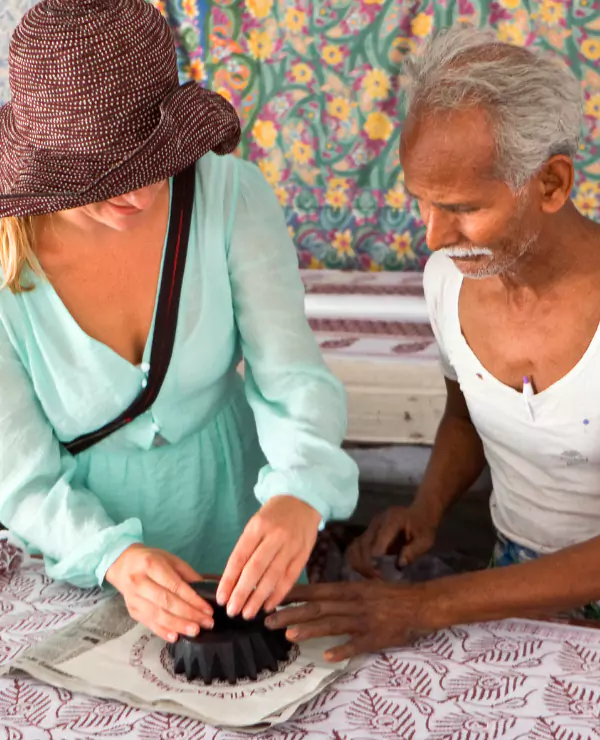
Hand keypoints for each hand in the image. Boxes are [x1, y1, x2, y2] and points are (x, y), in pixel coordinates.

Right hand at [105, 544, 213, 641]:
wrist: (123, 564)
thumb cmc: (152, 560)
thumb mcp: (171, 560)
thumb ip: (188, 575)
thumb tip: (207, 591)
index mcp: (151, 565)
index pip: (175, 586)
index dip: (193, 600)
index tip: (208, 610)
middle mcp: (140, 582)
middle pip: (166, 602)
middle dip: (189, 615)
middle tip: (206, 623)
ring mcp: (133, 598)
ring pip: (158, 615)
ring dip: (178, 625)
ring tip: (195, 631)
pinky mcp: (132, 610)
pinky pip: (149, 623)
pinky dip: (162, 632)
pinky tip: (176, 637)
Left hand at [217, 495, 320, 619]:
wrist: (302, 501)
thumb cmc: (273, 516)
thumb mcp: (255, 524)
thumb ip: (246, 549)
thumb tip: (231, 580)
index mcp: (257, 527)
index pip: (239, 557)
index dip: (229, 580)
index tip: (221, 598)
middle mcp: (274, 536)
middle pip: (255, 569)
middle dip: (242, 593)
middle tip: (232, 610)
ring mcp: (291, 546)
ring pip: (272, 577)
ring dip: (258, 598)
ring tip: (247, 613)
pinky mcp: (303, 554)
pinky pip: (289, 578)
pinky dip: (278, 594)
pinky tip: (268, 606)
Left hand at [265, 581, 430, 661]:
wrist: (420, 604)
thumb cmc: (390, 594)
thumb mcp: (364, 586)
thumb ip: (342, 592)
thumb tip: (316, 596)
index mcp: (349, 589)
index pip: (316, 590)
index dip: (294, 594)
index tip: (272, 597)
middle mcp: (353, 602)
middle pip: (318, 608)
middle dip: (292, 614)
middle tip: (268, 620)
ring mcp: (364, 620)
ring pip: (333, 624)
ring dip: (310, 630)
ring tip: (289, 635)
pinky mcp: (375, 637)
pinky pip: (357, 645)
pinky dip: (342, 650)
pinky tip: (327, 657)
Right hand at [347, 504, 439, 578]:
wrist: (417, 515)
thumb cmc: (423, 528)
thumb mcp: (425, 539)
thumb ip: (414, 550)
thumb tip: (400, 564)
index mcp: (393, 519)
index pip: (380, 536)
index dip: (377, 554)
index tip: (379, 572)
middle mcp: (377, 523)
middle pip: (363, 544)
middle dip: (368, 565)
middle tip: (379, 580)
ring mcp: (369, 528)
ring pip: (355, 548)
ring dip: (360, 565)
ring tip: (372, 578)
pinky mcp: (366, 536)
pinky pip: (354, 549)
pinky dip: (357, 562)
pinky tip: (366, 572)